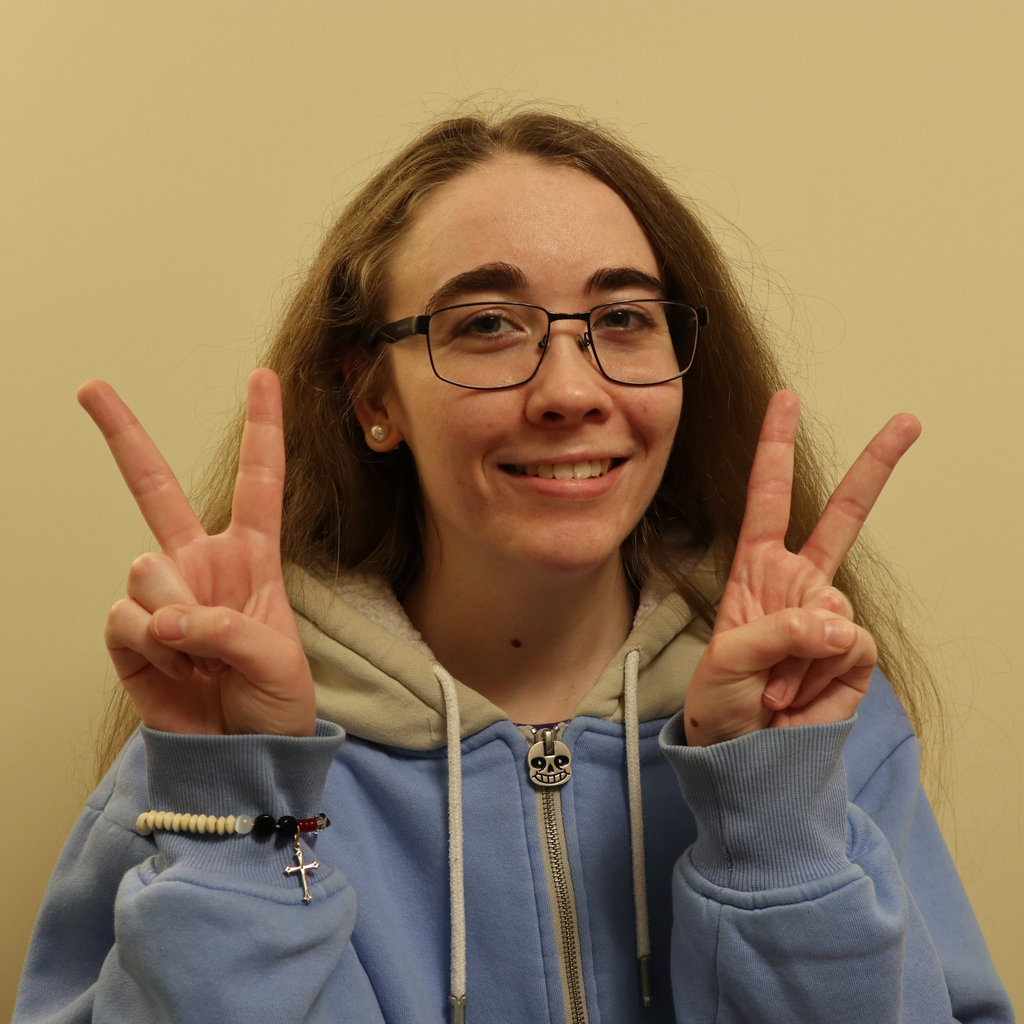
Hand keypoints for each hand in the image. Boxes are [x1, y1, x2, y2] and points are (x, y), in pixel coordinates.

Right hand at [79, 369, 314, 735]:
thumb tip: (164, 616)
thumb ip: (227, 627)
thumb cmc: (276, 703)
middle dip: (124, 436)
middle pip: (155, 489)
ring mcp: (159, 597)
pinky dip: (151, 644)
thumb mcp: (280, 662)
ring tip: (202, 655)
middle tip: (92, 387)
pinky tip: (176, 666)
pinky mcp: (128, 635)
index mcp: (251, 559)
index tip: (261, 376)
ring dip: (177, 616)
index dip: (263, 430)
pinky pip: (123, 617)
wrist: (243, 756)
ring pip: (145, 567)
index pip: (258, 483)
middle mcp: (199, 566)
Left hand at [684, 391, 920, 745]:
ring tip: (774, 685)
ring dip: (799, 653)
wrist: (746, 753)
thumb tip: (837, 623)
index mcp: (757, 571)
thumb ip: (776, 632)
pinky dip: (821, 672)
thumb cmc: (722, 702)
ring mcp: (830, 616)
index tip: (787, 402)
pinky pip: (850, 645)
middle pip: (842, 517)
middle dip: (874, 468)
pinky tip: (800, 693)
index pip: (767, 499)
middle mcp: (799, 584)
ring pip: (835, 608)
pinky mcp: (855, 654)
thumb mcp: (727, 660)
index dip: (775, 450)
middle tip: (906, 422)